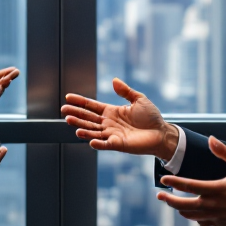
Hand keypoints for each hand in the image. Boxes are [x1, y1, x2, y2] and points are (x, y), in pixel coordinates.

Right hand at [61, 78, 176, 160]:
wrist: (161, 133)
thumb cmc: (151, 118)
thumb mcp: (139, 99)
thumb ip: (125, 91)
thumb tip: (114, 80)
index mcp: (111, 112)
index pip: (92, 106)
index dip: (80, 102)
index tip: (68, 97)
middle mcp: (108, 123)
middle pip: (88, 118)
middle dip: (76, 114)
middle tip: (64, 111)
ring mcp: (112, 134)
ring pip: (93, 131)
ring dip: (82, 127)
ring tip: (70, 122)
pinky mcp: (119, 144)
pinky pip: (106, 144)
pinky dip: (98, 143)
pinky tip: (90, 140)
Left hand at [157, 137, 225, 225]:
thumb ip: (225, 152)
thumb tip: (211, 138)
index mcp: (217, 190)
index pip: (189, 186)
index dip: (173, 183)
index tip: (163, 179)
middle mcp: (215, 206)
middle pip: (185, 206)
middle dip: (170, 201)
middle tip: (159, 195)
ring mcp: (219, 218)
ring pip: (193, 217)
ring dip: (181, 210)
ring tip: (174, 204)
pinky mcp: (224, 225)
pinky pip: (205, 223)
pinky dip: (197, 218)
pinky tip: (196, 213)